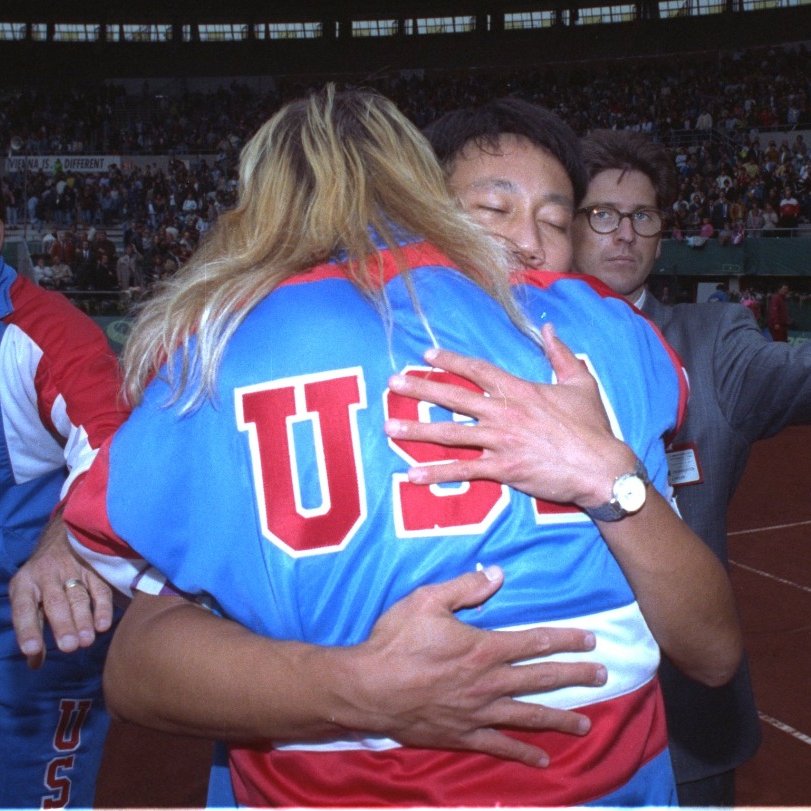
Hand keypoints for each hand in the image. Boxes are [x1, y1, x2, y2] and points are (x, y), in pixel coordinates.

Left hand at [9, 515, 113, 668]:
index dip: (27, 629)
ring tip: (86, 641)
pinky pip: (99, 588)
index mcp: (24, 583)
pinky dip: (102, 607)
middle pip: (55, 602)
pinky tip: (103, 625)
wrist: (62, 536)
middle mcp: (46, 575)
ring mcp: (72, 569)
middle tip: (69, 647)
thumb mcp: (30, 598)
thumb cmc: (42, 579)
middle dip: (62, 625)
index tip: (32, 650)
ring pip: (78, 596)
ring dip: (83, 619)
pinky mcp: (93, 568)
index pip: (23, 608)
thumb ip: (33, 628)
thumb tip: (35, 663)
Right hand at [348, 566, 605, 766]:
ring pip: (529, 715)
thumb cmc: (396, 640)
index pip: (535, 642)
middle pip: (541, 678)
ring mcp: (478, 712)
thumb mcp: (427, 600)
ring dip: (560, 717)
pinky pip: (500, 746)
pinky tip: (543, 758)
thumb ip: (465, 587)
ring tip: (587, 722)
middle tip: (603, 676)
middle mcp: (489, 682)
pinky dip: (523, 752)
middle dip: (575, 676)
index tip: (591, 640)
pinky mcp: (462, 734)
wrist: (368, 688)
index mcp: (484, 647)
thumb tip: (499, 574)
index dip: (565, 639)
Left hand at [384, 323, 633, 508]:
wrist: (601, 467)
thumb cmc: (592, 426)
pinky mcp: (502, 469)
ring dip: (417, 431)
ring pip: (449, 433)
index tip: (426, 353)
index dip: (450, 360)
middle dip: (420, 388)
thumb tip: (550, 327)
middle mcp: (503, 412)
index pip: (477, 369)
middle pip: (453, 397)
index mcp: (518, 390)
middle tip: (392, 382)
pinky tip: (412, 475)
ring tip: (389, 428)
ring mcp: (500, 440)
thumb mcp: (580, 382)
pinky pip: (463, 470)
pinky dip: (436, 473)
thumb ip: (560, 354)